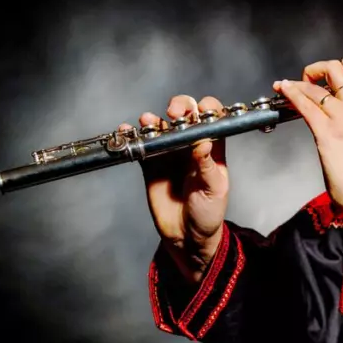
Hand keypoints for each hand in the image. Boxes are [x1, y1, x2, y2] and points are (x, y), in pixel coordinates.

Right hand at [118, 95, 228, 283]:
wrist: (187, 236)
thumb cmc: (208, 212)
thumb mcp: (214, 190)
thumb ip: (207, 168)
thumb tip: (203, 144)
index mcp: (212, 147)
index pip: (212, 117)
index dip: (207, 109)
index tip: (201, 112)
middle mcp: (190, 144)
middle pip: (185, 113)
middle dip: (179, 106)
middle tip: (174, 115)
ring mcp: (169, 152)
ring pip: (161, 125)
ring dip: (154, 120)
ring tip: (149, 122)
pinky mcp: (150, 164)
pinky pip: (141, 144)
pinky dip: (133, 135)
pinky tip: (128, 131)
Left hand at [276, 57, 342, 221]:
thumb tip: (337, 110)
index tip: (339, 69)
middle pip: (336, 68)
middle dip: (318, 68)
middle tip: (309, 79)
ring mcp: (342, 117)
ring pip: (314, 87)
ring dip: (296, 83)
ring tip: (286, 86)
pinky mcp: (326, 131)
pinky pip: (304, 104)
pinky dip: (290, 94)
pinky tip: (282, 92)